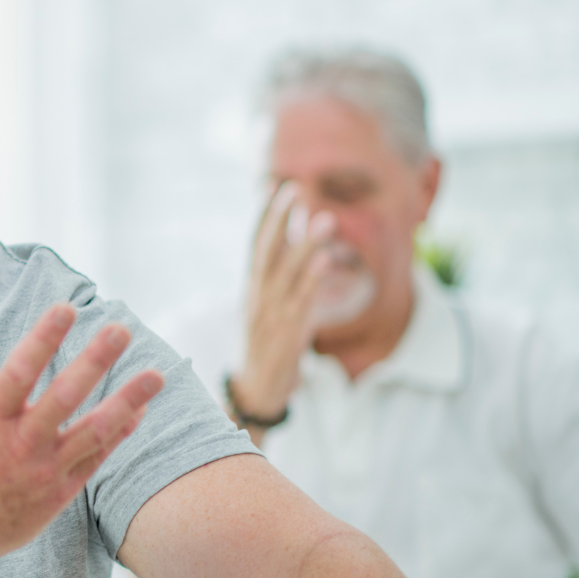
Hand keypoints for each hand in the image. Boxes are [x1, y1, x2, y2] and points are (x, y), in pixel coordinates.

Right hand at [0, 305, 163, 568]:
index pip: (19, 372)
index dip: (43, 338)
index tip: (67, 307)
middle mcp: (18, 446)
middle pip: (63, 398)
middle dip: (94, 362)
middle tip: (121, 329)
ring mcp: (42, 472)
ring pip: (92, 432)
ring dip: (126, 402)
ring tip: (157, 374)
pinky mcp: (58, 495)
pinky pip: (96, 459)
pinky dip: (119, 434)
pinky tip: (139, 409)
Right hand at [234, 182, 336, 419]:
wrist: (257, 391)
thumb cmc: (267, 347)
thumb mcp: (269, 309)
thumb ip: (279, 279)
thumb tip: (298, 246)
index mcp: (252, 289)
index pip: (255, 245)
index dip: (264, 216)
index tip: (274, 186)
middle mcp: (257, 298)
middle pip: (266, 252)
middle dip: (279, 219)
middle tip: (294, 188)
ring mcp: (270, 316)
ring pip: (286, 274)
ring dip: (305, 244)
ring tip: (325, 218)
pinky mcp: (287, 335)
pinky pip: (301, 303)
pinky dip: (312, 280)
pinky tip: (325, 260)